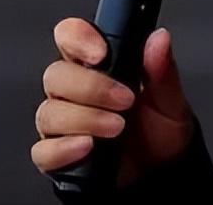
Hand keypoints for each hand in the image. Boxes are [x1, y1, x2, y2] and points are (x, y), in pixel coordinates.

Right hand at [31, 19, 194, 188]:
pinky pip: (43, 151)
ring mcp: (62, 124)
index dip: (77, 38)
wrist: (162, 176)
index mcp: (95, 66)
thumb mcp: (169, 100)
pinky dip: (63, 149)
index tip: (100, 53)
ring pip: (49, 112)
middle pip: (56, 75)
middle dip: (90, 87)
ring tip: (117, 128)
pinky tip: (87, 148)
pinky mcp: (57, 156)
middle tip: (124, 100)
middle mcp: (72, 92)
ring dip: (84, 119)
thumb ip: (162, 70)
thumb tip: (159, 39)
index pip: (69, 37)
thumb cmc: (160, 131)